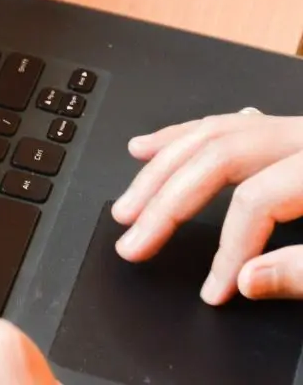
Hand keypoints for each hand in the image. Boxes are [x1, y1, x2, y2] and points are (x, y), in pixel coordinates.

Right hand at [111, 109, 302, 303]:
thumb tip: (245, 279)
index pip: (253, 200)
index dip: (228, 249)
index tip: (215, 291)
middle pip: (217, 155)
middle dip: (167, 200)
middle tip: (134, 237)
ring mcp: (297, 132)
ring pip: (215, 133)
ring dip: (162, 165)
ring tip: (130, 199)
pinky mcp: (293, 139)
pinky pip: (228, 124)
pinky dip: (186, 137)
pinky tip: (155, 146)